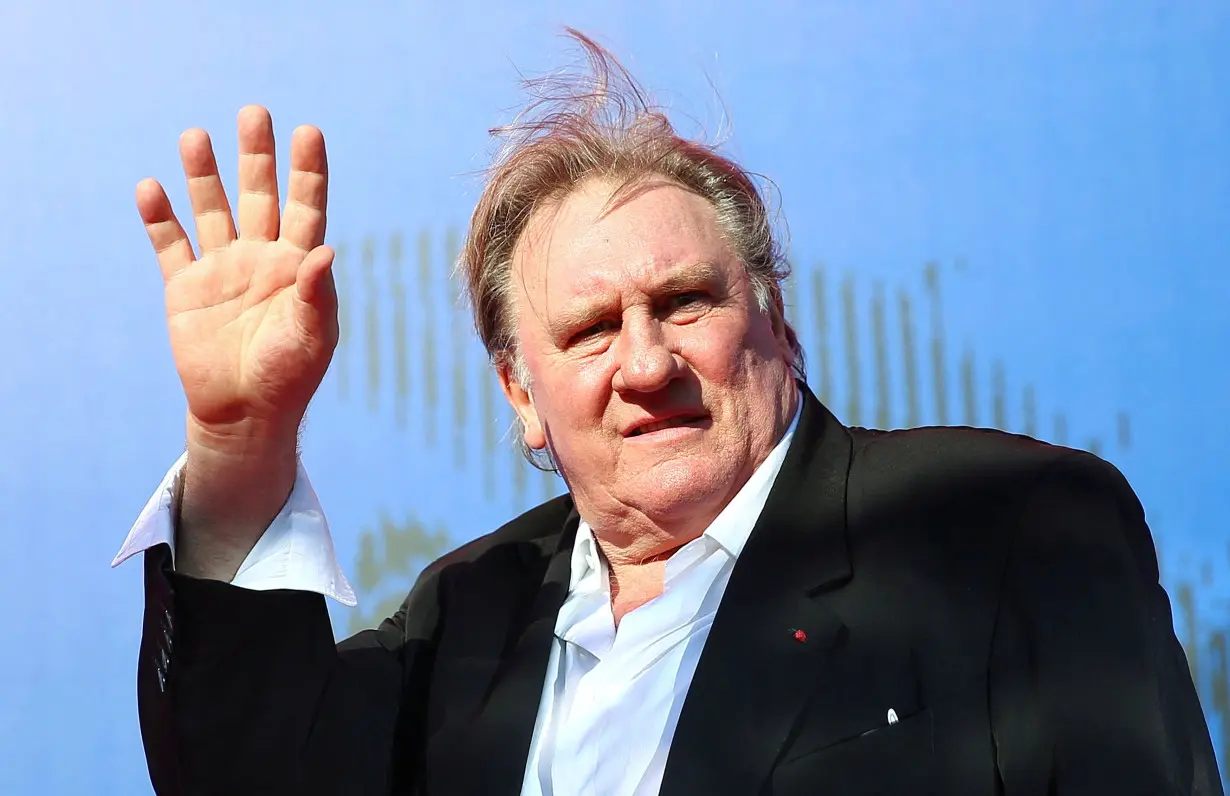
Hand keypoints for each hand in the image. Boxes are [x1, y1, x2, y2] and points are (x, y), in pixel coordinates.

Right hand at [137, 105, 336, 450]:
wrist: (245, 413)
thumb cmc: (290, 376)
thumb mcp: (312, 336)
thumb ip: (316, 293)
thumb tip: (326, 251)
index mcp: (298, 265)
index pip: (306, 206)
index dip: (308, 171)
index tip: (309, 132)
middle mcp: (261, 258)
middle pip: (259, 195)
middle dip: (256, 156)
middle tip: (253, 113)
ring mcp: (222, 269)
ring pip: (213, 209)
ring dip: (204, 175)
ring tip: (195, 136)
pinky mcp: (186, 288)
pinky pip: (170, 245)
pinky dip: (159, 218)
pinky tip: (151, 188)